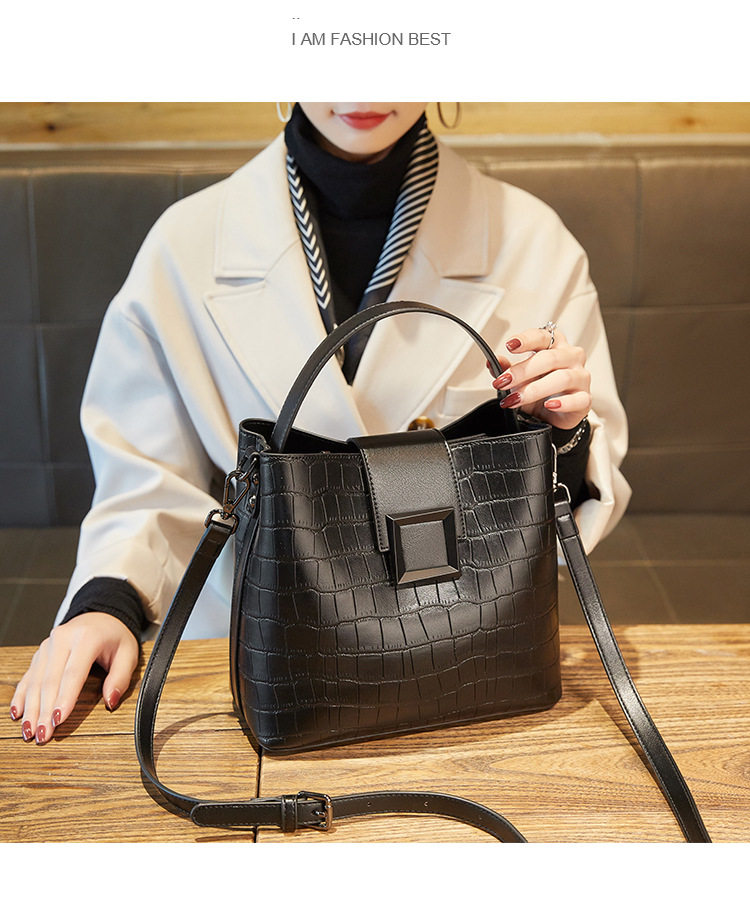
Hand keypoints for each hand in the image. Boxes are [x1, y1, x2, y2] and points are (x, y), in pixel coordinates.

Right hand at [9, 613, 138, 744]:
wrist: (101, 616)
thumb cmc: (115, 637)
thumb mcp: (128, 653)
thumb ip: (120, 678)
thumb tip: (111, 701)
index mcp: (87, 638)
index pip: (73, 673)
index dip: (65, 698)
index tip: (57, 720)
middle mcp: (64, 639)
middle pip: (50, 680)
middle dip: (44, 711)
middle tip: (42, 736)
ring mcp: (48, 645)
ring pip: (36, 681)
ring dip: (31, 708)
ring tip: (29, 731)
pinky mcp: (41, 652)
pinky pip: (28, 676)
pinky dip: (22, 695)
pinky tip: (18, 713)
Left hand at [487, 325, 590, 430]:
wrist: (555, 414)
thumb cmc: (540, 389)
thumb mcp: (519, 378)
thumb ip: (506, 369)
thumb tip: (492, 362)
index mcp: (555, 345)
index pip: (542, 336)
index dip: (526, 339)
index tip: (510, 345)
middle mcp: (571, 357)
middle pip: (549, 358)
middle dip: (523, 371)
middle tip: (503, 382)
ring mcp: (581, 377)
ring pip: (562, 378)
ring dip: (535, 389)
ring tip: (516, 399)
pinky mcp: (585, 399)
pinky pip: (577, 399)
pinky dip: (563, 402)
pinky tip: (549, 404)